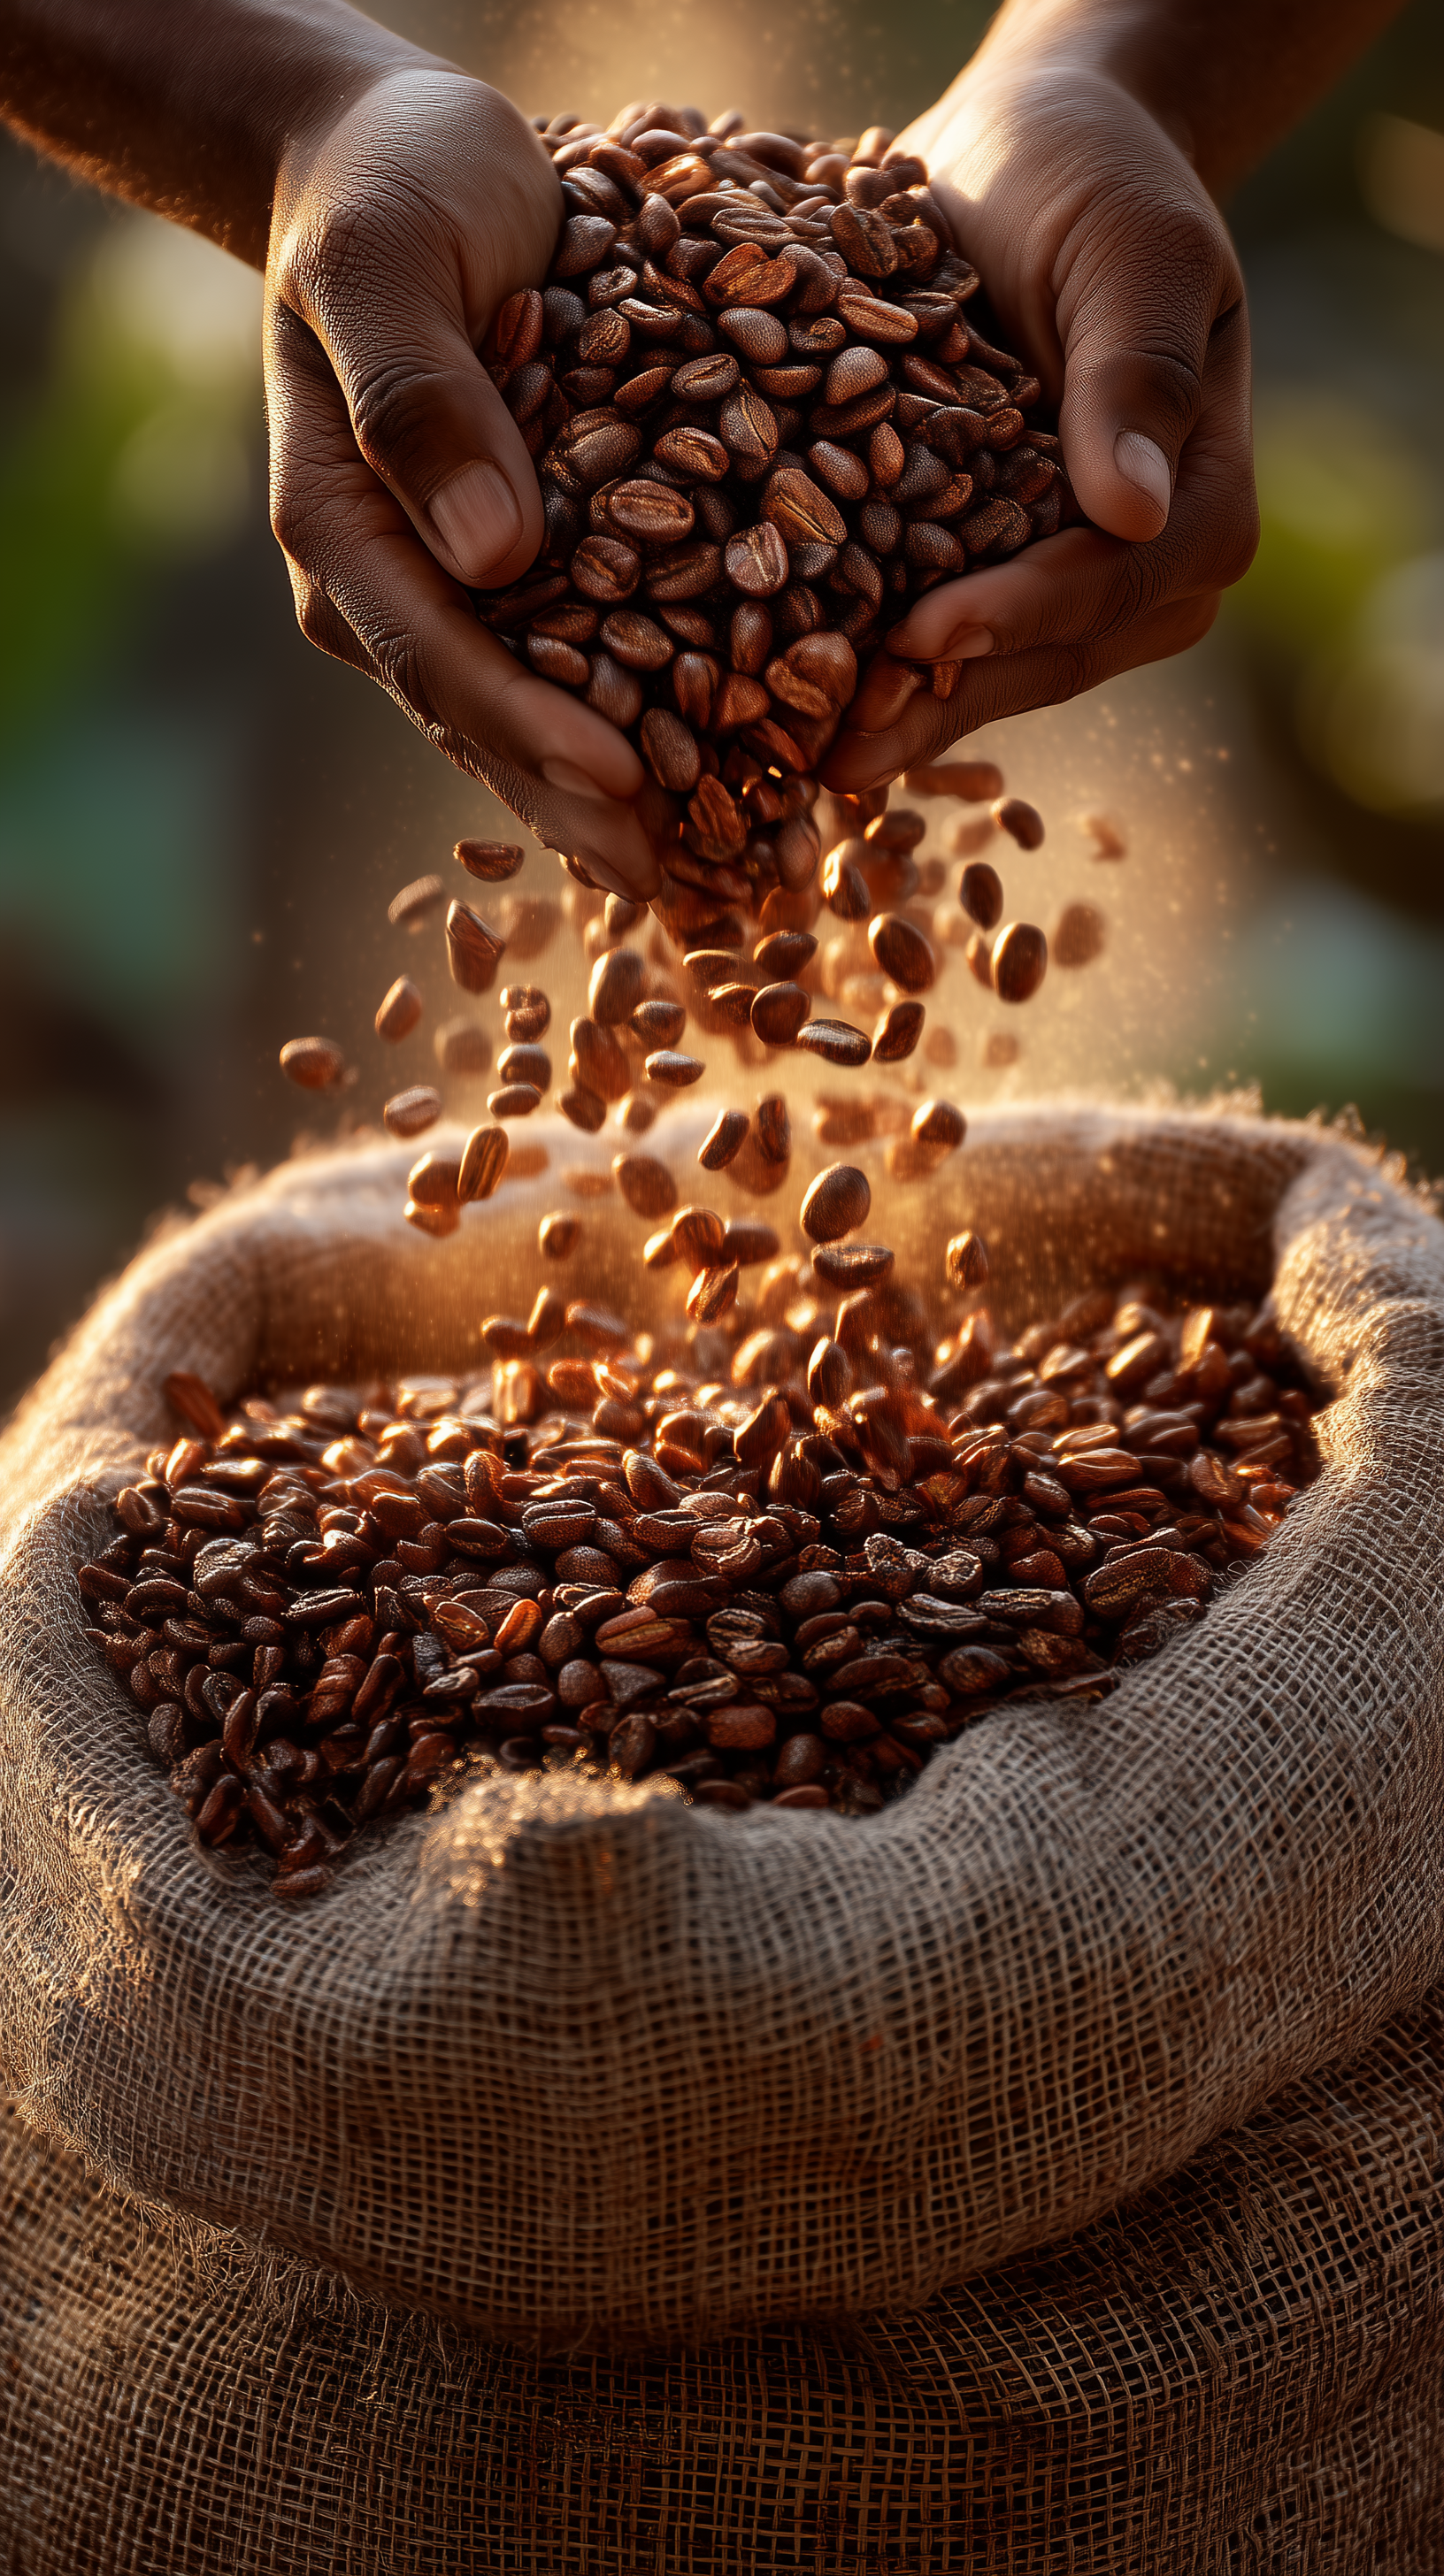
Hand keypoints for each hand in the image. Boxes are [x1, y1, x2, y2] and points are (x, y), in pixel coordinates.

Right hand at [266, 67, 657, 896]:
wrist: (406, 162)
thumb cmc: (390, 192)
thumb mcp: (386, 262)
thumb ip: (421, 398)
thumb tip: (491, 554)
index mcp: (346, 533)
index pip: (441, 657)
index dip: (529, 727)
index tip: (623, 780)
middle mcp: (400, 585)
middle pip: (494, 722)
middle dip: (589, 807)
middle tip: (688, 884)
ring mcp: (463, 587)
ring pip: (544, 714)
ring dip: (629, 793)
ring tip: (722, 864)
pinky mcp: (530, 567)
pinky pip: (596, 656)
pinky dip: (660, 712)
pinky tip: (736, 766)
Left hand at [823, 57, 1258, 791]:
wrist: (1029, 157)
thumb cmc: (1096, 183)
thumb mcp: (1131, 252)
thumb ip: (1135, 374)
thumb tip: (1138, 508)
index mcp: (1195, 507)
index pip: (1107, 583)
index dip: (1014, 615)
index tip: (922, 637)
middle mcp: (1136, 575)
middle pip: (1039, 659)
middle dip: (935, 702)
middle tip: (834, 752)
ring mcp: (1055, 587)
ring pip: (978, 674)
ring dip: (888, 714)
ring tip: (794, 758)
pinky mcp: (978, 576)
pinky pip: (922, 642)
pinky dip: (855, 669)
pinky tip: (775, 704)